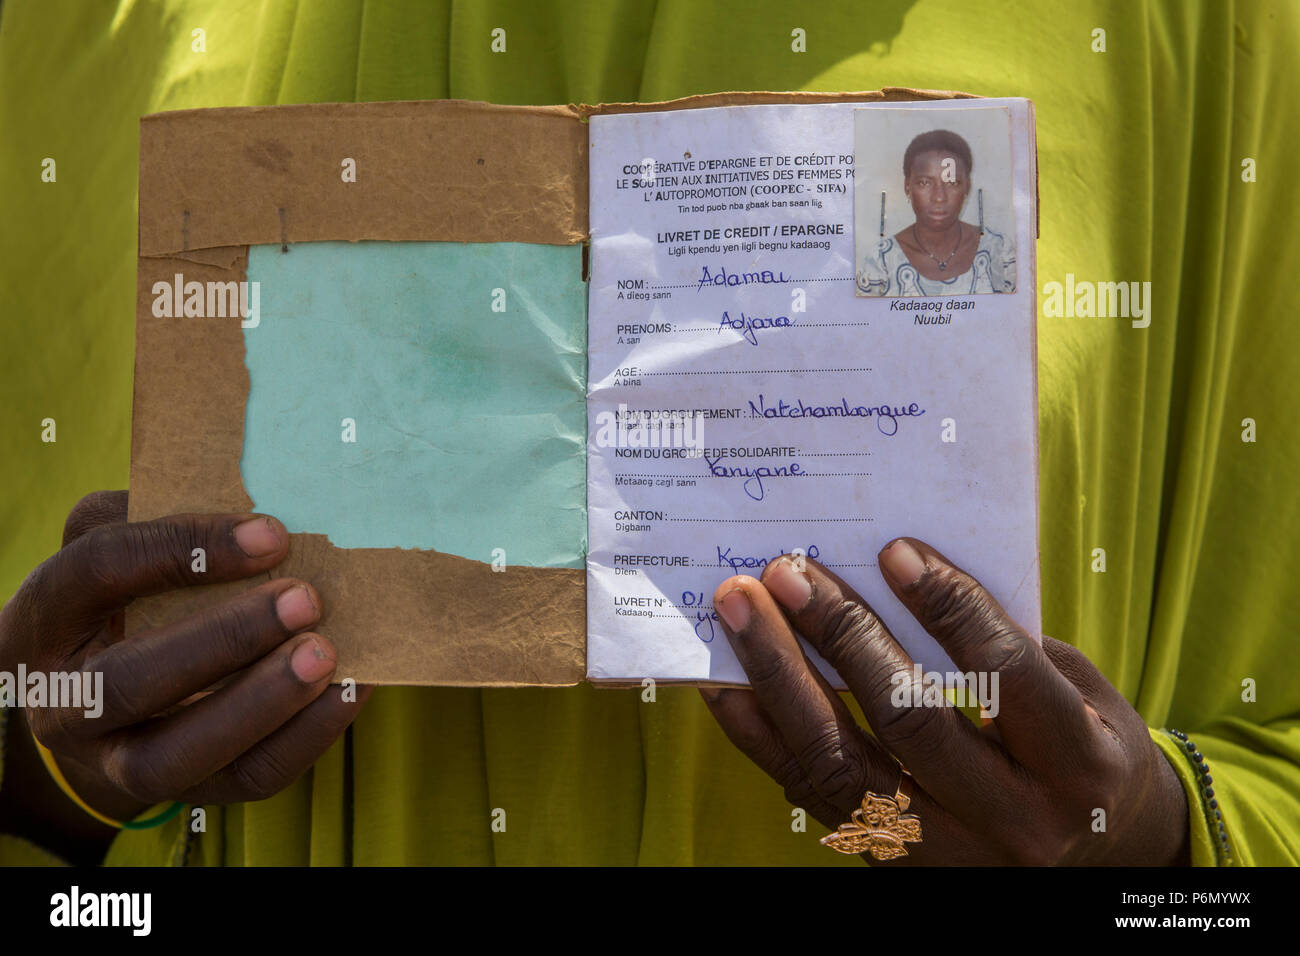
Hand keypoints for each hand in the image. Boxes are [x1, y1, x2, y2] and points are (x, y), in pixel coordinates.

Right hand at [0, 491, 369, 859]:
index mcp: (43, 620)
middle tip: (306, 601)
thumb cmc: (125, 596)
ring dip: (265, 703)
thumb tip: (254, 513)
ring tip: (328, 654)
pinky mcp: (181, 792)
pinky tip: (349, 692)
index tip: (273, 534)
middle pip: (132, 682)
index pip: (101, 573)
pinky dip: (305, 737)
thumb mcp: (117, 542)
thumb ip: (159, 515)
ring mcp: (115, 762)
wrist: (100, 698)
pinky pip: (245, 778)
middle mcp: (65, 703)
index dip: (186, 549)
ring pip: (182, 752)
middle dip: (227, 640)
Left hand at [701, 537, 1190, 864]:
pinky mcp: (895, 863)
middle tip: (788, 572)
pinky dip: (761, 735)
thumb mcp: (1082, 691)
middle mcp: (1014, 820)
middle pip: (908, 721)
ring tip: (740, 613)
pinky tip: (729, 683)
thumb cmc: (1085, 751)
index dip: (948, 607)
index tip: (894, 552)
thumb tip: (903, 569)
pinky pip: (812, 796)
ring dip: (780, 678)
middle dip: (841, 634)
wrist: (1094, 862)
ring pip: (842, 765)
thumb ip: (1009, 641)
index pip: (1005, 674)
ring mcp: (948, 853)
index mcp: (1079, 765)